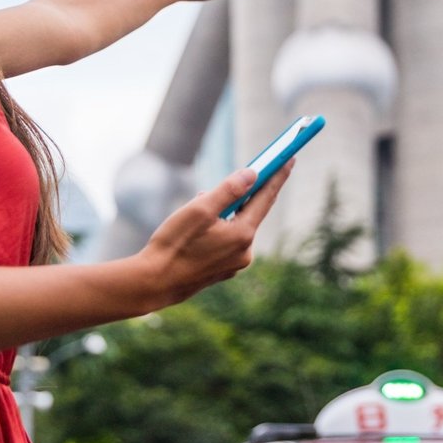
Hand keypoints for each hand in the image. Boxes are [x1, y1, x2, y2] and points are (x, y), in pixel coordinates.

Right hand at [140, 160, 292, 306]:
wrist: (153, 283)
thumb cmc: (173, 244)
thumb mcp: (199, 210)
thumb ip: (228, 190)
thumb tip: (252, 174)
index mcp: (242, 235)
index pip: (265, 198)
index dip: (277, 175)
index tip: (289, 159)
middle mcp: (244, 252)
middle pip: (253, 212)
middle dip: (249, 192)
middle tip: (254, 170)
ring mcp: (234, 264)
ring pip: (237, 226)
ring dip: (227, 211)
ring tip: (202, 203)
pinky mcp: (222, 270)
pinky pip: (228, 241)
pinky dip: (220, 227)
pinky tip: (199, 227)